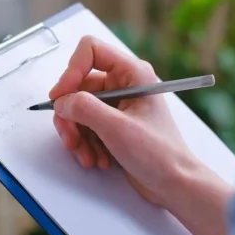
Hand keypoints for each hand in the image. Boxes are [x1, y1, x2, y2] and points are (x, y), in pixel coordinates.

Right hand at [49, 35, 194, 209]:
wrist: (174, 184)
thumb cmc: (159, 154)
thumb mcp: (117, 128)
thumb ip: (84, 108)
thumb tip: (61, 101)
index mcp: (132, 72)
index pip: (90, 50)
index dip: (71, 70)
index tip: (60, 97)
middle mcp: (123, 84)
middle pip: (77, 85)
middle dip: (71, 116)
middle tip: (71, 139)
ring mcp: (117, 104)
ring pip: (77, 108)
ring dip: (77, 135)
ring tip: (88, 156)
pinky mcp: (112, 123)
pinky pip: (84, 125)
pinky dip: (84, 143)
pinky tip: (96, 159)